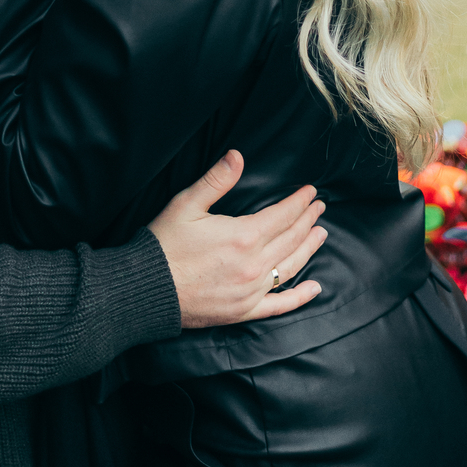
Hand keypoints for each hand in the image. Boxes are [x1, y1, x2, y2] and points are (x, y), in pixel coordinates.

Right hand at [148, 150, 326, 328]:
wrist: (146, 290)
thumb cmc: (165, 244)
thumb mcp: (187, 204)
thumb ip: (216, 180)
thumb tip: (237, 155)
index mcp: (243, 236)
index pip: (283, 216)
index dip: (299, 202)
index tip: (311, 193)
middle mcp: (253, 265)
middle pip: (291, 239)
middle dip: (307, 220)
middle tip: (319, 208)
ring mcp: (251, 291)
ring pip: (290, 267)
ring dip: (308, 249)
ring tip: (320, 234)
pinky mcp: (243, 311)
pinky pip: (279, 305)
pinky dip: (299, 297)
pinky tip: (314, 289)